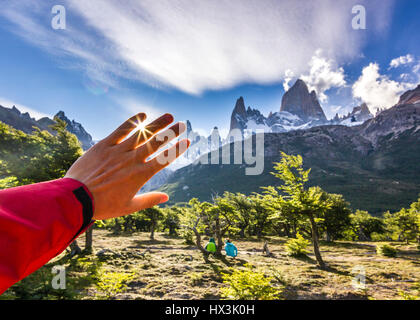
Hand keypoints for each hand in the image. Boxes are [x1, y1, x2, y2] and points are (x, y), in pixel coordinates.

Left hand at [65, 113, 188, 219]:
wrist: (75, 198)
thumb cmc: (103, 205)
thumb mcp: (129, 206)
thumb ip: (149, 200)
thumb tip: (166, 197)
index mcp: (140, 175)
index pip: (165, 159)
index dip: (178, 149)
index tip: (188, 141)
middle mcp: (132, 160)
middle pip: (157, 143)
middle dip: (172, 132)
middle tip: (182, 123)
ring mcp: (118, 151)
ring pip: (142, 134)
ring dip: (157, 124)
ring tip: (169, 116)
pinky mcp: (104, 145)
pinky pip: (121, 130)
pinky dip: (132, 122)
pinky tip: (143, 115)